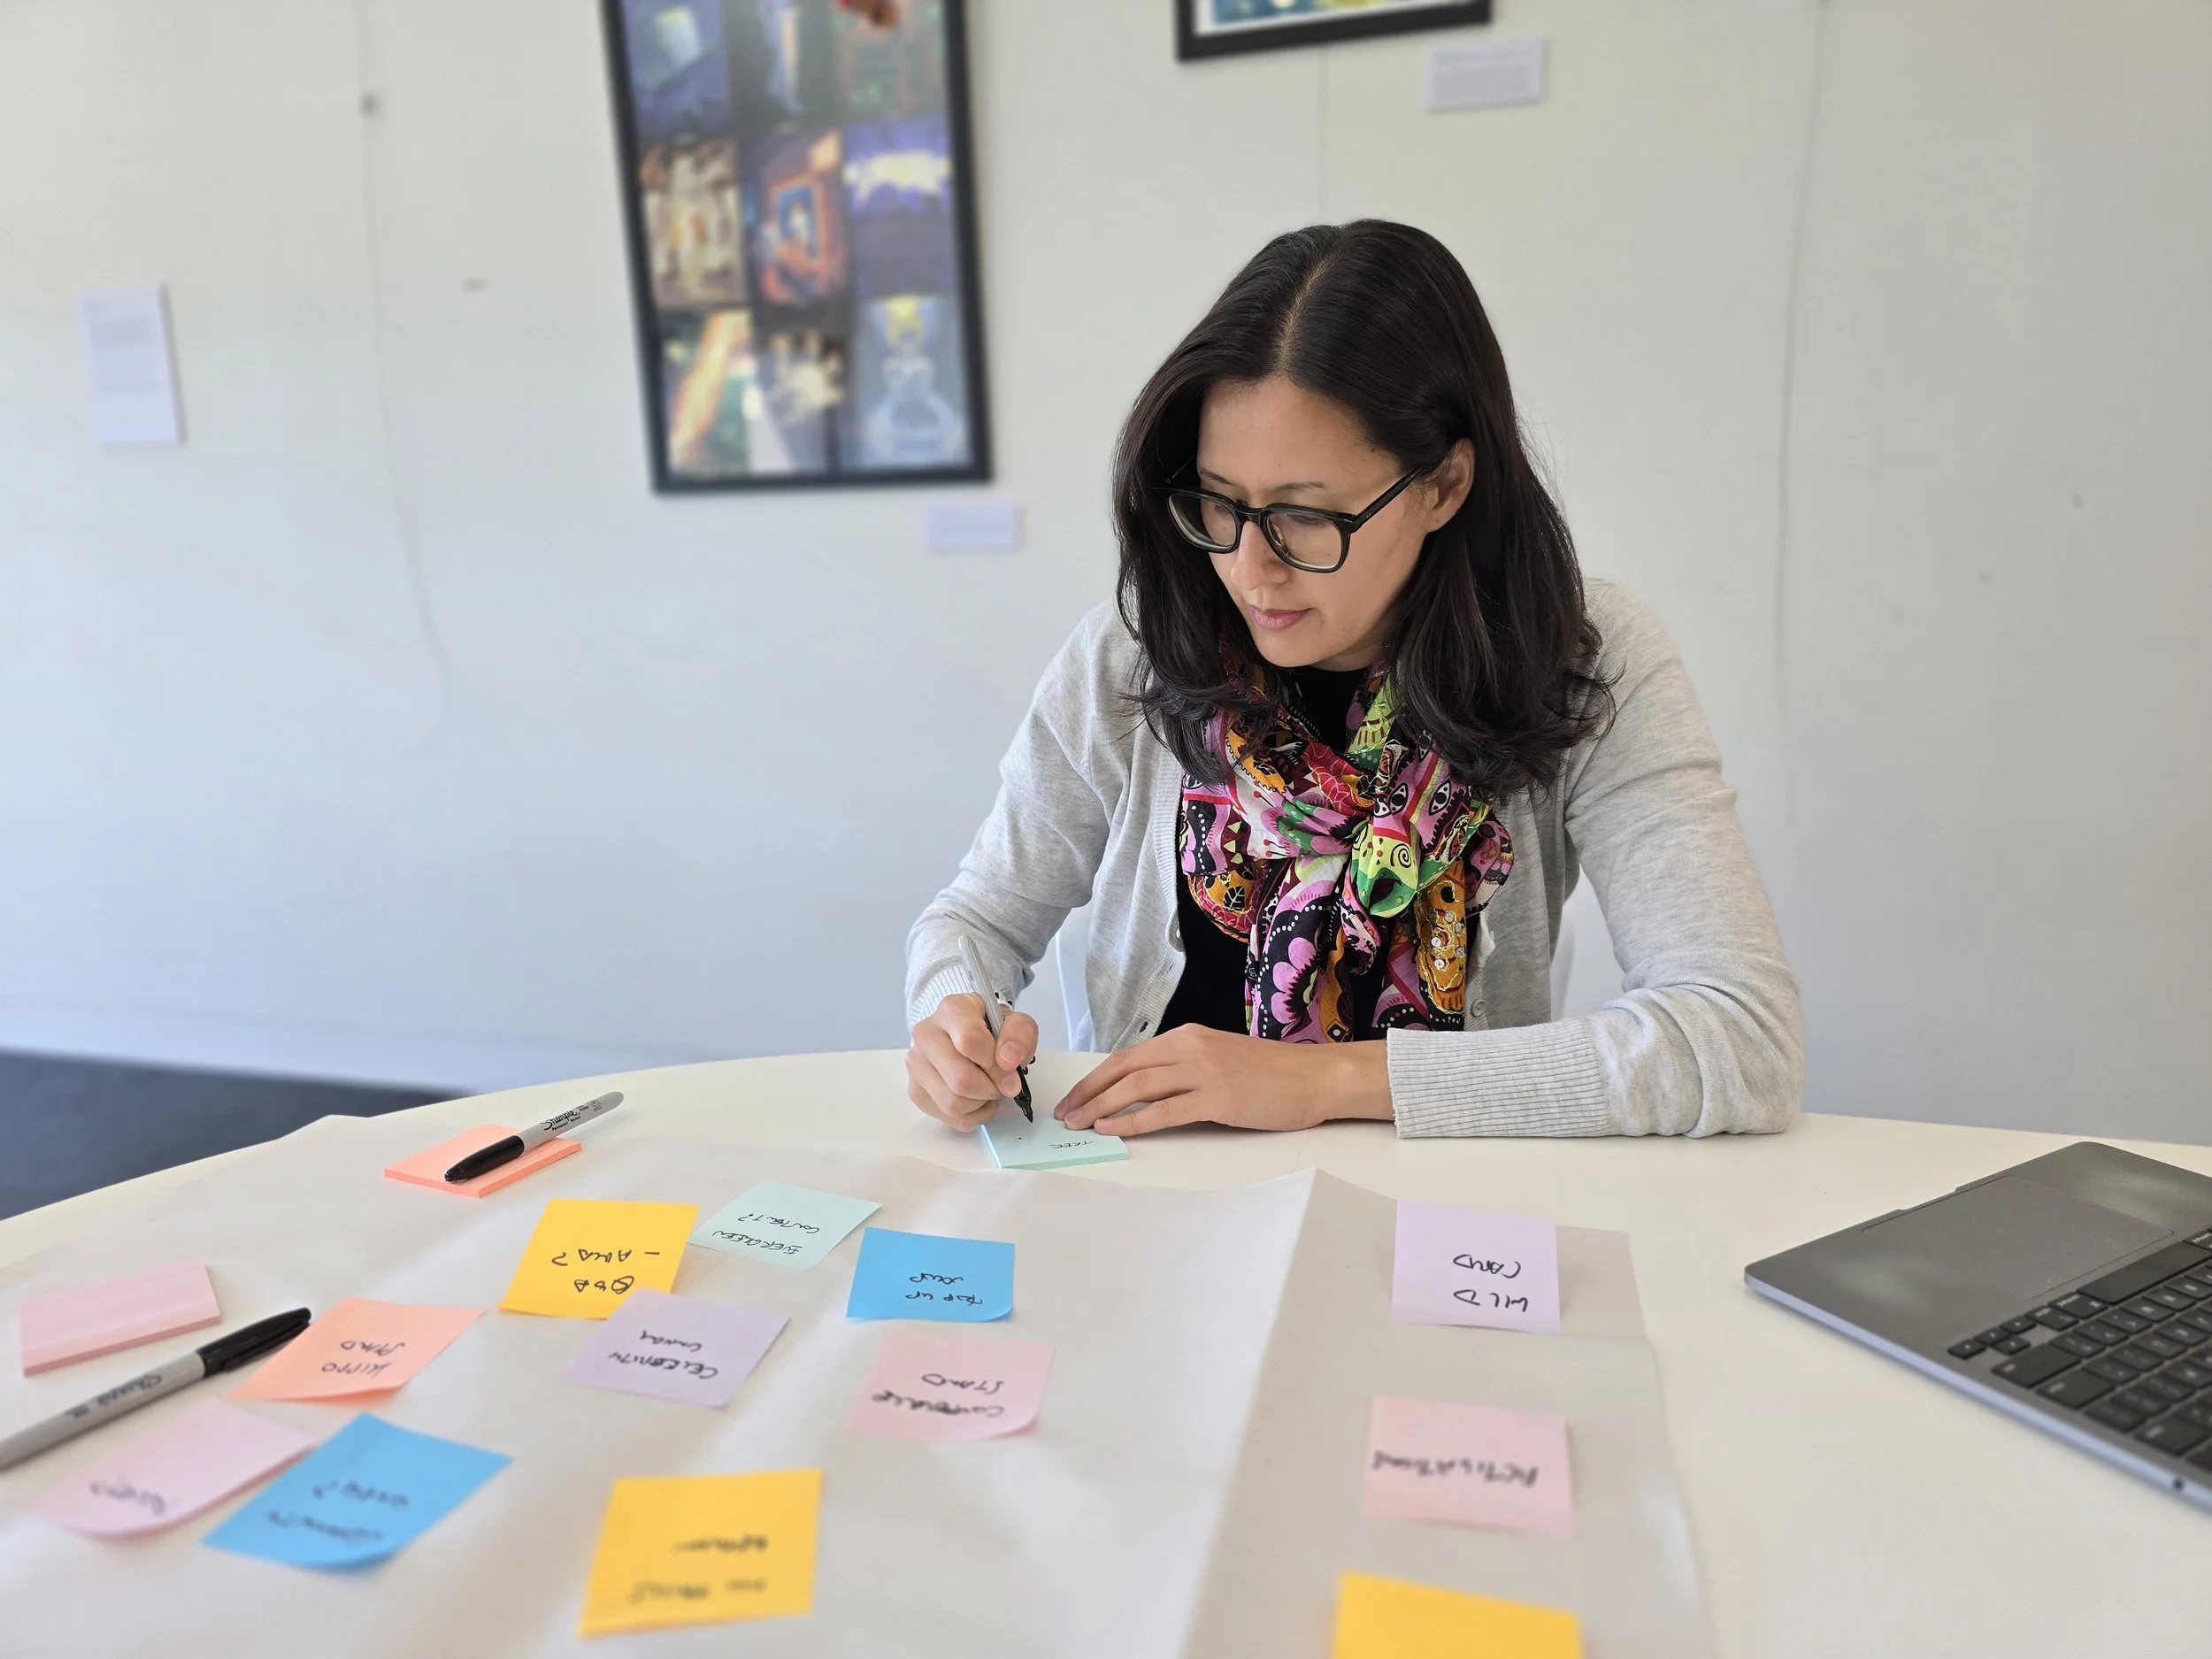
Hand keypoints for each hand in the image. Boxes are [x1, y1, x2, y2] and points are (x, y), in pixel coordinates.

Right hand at [905, 994, 1037, 1132]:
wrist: (967, 1035)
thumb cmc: (990, 1030)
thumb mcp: (1015, 1022)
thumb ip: (1019, 1035)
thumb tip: (1008, 1061)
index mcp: (952, 1010)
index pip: (970, 1041)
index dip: (996, 1065)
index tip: (1011, 1072)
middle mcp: (926, 1034)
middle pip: (960, 1079)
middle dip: (991, 1088)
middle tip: (1001, 1084)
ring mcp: (916, 1064)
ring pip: (953, 1103)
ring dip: (981, 1103)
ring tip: (987, 1088)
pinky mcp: (916, 1090)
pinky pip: (949, 1117)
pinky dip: (972, 1115)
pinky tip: (977, 1099)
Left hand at [1054, 1024, 1393, 1136]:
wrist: (1316, 1078)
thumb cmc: (1272, 1074)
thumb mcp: (1220, 1059)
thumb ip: (1184, 1069)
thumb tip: (1145, 1091)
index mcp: (1187, 1037)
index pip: (1128, 1056)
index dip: (1095, 1078)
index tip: (1074, 1097)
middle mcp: (1190, 1048)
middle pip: (1124, 1068)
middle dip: (1088, 1092)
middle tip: (1065, 1113)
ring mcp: (1204, 1072)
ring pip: (1137, 1086)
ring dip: (1101, 1106)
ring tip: (1079, 1124)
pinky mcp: (1218, 1099)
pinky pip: (1164, 1111)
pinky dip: (1133, 1120)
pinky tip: (1113, 1129)